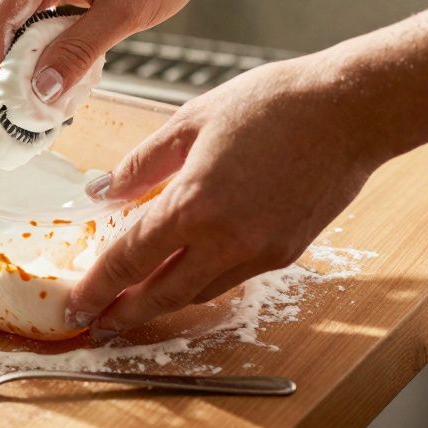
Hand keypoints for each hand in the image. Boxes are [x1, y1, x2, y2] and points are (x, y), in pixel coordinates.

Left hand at [66, 55, 390, 337]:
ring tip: (133, 302)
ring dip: (162, 302)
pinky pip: (232, 278)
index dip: (98, 285)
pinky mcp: (286, 254)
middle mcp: (226, 240)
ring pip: (198, 293)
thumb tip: (104, 189)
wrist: (350, 110)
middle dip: (123, 314)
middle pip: (162, 295)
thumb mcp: (191, 120)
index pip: (130, 258)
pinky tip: (186, 271)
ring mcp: (260, 252)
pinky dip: (202, 281)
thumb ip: (142, 162)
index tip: (76, 302)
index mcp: (194, 203)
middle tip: (94, 323)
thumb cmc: (274, 104)